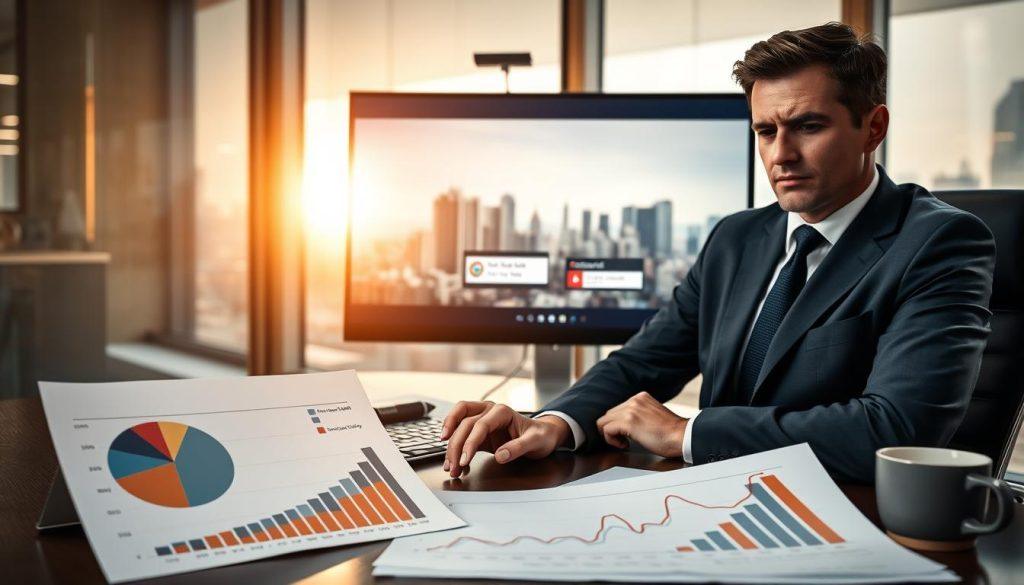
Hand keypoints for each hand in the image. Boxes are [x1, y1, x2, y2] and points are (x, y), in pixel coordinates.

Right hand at [440, 401, 570, 476]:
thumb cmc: (540, 434)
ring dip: (451, 445)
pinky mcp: (480, 433)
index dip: (470, 442)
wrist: (543, 435)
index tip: (465, 459)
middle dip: (455, 445)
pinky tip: (451, 460)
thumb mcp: (535, 441)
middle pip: (464, 423)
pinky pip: (462, 436)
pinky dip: (454, 447)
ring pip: (458, 425)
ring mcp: (483, 420)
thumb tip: (501, 455)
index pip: (479, 424)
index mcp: (502, 411)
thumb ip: (519, 447)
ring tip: (449, 465)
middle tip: (453, 466)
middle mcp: (489, 412)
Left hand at [596, 392, 686, 457]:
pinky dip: (611, 440)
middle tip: (624, 440)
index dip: (618, 424)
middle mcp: (634, 400)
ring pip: (604, 421)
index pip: (617, 409)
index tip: (627, 435)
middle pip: (608, 414)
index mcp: (641, 397)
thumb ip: (639, 414)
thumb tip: (624, 424)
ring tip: (625, 442)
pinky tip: (625, 444)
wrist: (682, 436)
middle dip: (612, 429)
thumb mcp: (653, 415)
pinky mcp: (628, 422)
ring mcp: (630, 410)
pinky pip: (606, 429)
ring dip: (611, 435)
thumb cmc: (671, 432)